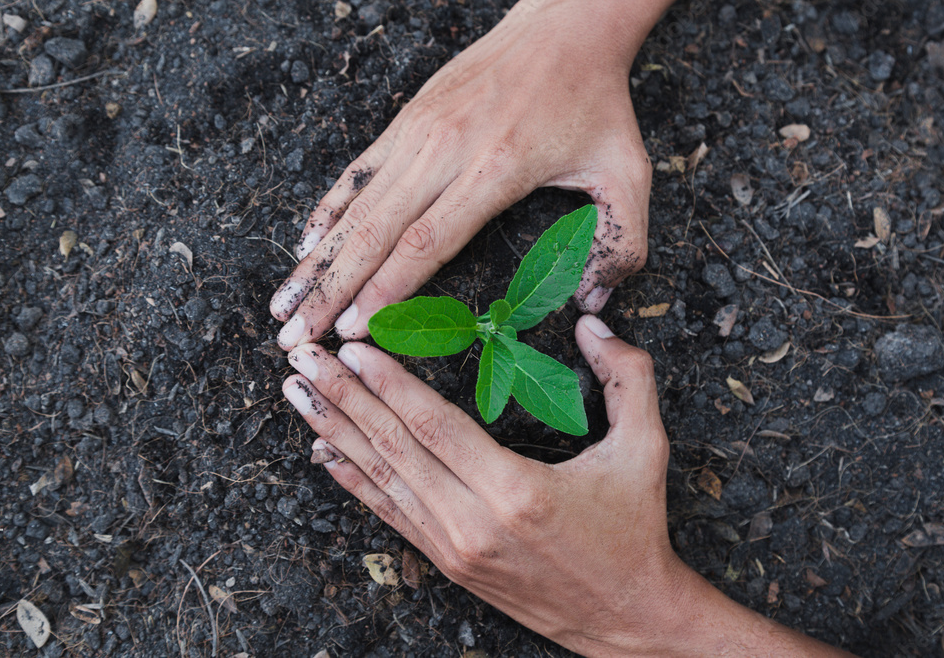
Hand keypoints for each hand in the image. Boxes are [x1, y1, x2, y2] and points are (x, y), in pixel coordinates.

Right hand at [271, 0, 681, 350]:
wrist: (566, 26)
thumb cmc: (595, 103)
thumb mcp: (628, 172)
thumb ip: (623, 244)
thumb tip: (594, 304)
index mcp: (495, 170)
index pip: (425, 243)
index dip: (385, 292)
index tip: (350, 332)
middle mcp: (444, 151)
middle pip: (375, 234)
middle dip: (331, 292)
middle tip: (293, 338)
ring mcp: (418, 133)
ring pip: (355, 207)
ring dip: (315, 261)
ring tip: (282, 305)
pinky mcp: (407, 120)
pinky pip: (357, 173)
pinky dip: (327, 212)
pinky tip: (304, 246)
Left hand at [281, 315, 851, 655]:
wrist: (627, 621)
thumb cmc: (635, 531)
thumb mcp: (647, 449)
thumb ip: (628, 377)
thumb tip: (593, 321)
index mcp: (515, 491)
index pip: (434, 426)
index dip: (389, 384)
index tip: (352, 348)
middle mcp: (471, 522)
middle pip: (394, 448)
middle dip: (342, 396)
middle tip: (301, 356)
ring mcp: (453, 548)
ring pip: (382, 479)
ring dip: (336, 431)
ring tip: (296, 394)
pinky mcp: (447, 563)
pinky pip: (390, 515)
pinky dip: (354, 481)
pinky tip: (326, 452)